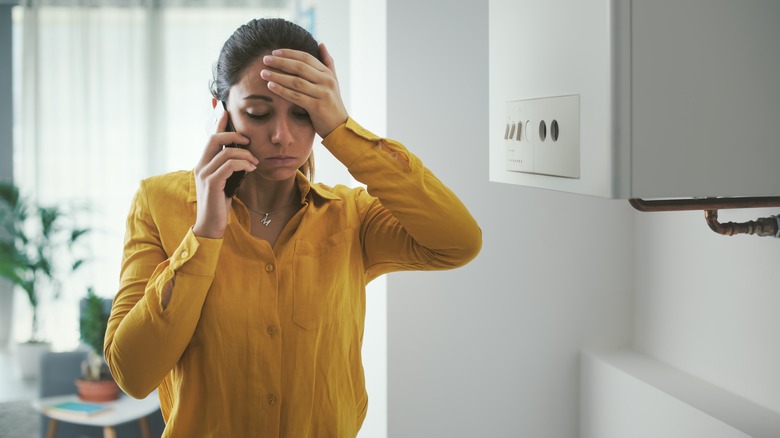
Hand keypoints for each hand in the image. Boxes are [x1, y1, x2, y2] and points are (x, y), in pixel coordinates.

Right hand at [192, 104, 256, 238]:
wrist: (211, 225)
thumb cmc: (220, 204)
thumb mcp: (226, 181)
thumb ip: (229, 168)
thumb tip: (244, 156)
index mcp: (203, 163)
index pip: (210, 138)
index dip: (218, 123)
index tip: (226, 111)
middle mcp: (201, 166)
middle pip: (214, 139)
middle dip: (234, 135)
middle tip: (249, 140)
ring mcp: (204, 174)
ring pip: (225, 152)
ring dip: (245, 154)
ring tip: (255, 162)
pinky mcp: (211, 183)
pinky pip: (229, 165)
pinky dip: (243, 164)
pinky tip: (251, 169)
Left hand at [260, 43, 348, 137]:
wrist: (339, 127)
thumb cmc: (332, 104)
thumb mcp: (333, 81)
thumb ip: (328, 63)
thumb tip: (321, 44)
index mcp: (327, 73)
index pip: (306, 58)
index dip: (289, 53)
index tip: (274, 52)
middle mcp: (326, 81)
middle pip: (299, 67)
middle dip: (280, 62)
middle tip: (265, 59)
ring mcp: (322, 93)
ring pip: (296, 81)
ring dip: (278, 76)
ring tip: (263, 73)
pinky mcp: (317, 107)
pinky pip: (296, 96)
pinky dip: (282, 91)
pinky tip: (270, 87)